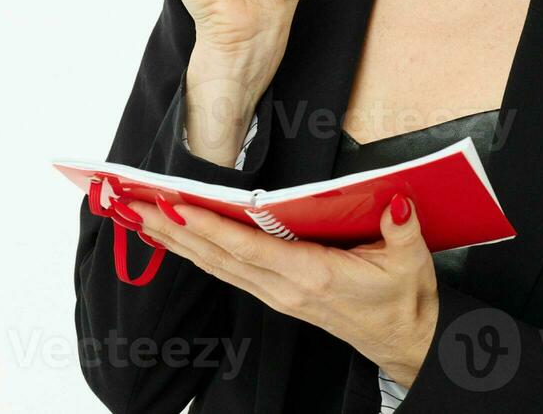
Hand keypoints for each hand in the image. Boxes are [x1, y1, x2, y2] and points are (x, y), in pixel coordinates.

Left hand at [129, 193, 438, 388]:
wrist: (405, 341)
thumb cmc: (404, 301)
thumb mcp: (411, 262)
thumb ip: (402, 228)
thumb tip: (396, 201)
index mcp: (313, 277)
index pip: (248, 248)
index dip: (208, 227)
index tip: (172, 208)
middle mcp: (286, 288)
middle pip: (218, 256)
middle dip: (171, 229)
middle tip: (131, 204)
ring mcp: (278, 296)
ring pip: (216, 265)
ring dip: (175, 241)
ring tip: (138, 217)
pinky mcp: (277, 296)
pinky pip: (228, 272)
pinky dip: (197, 252)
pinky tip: (175, 238)